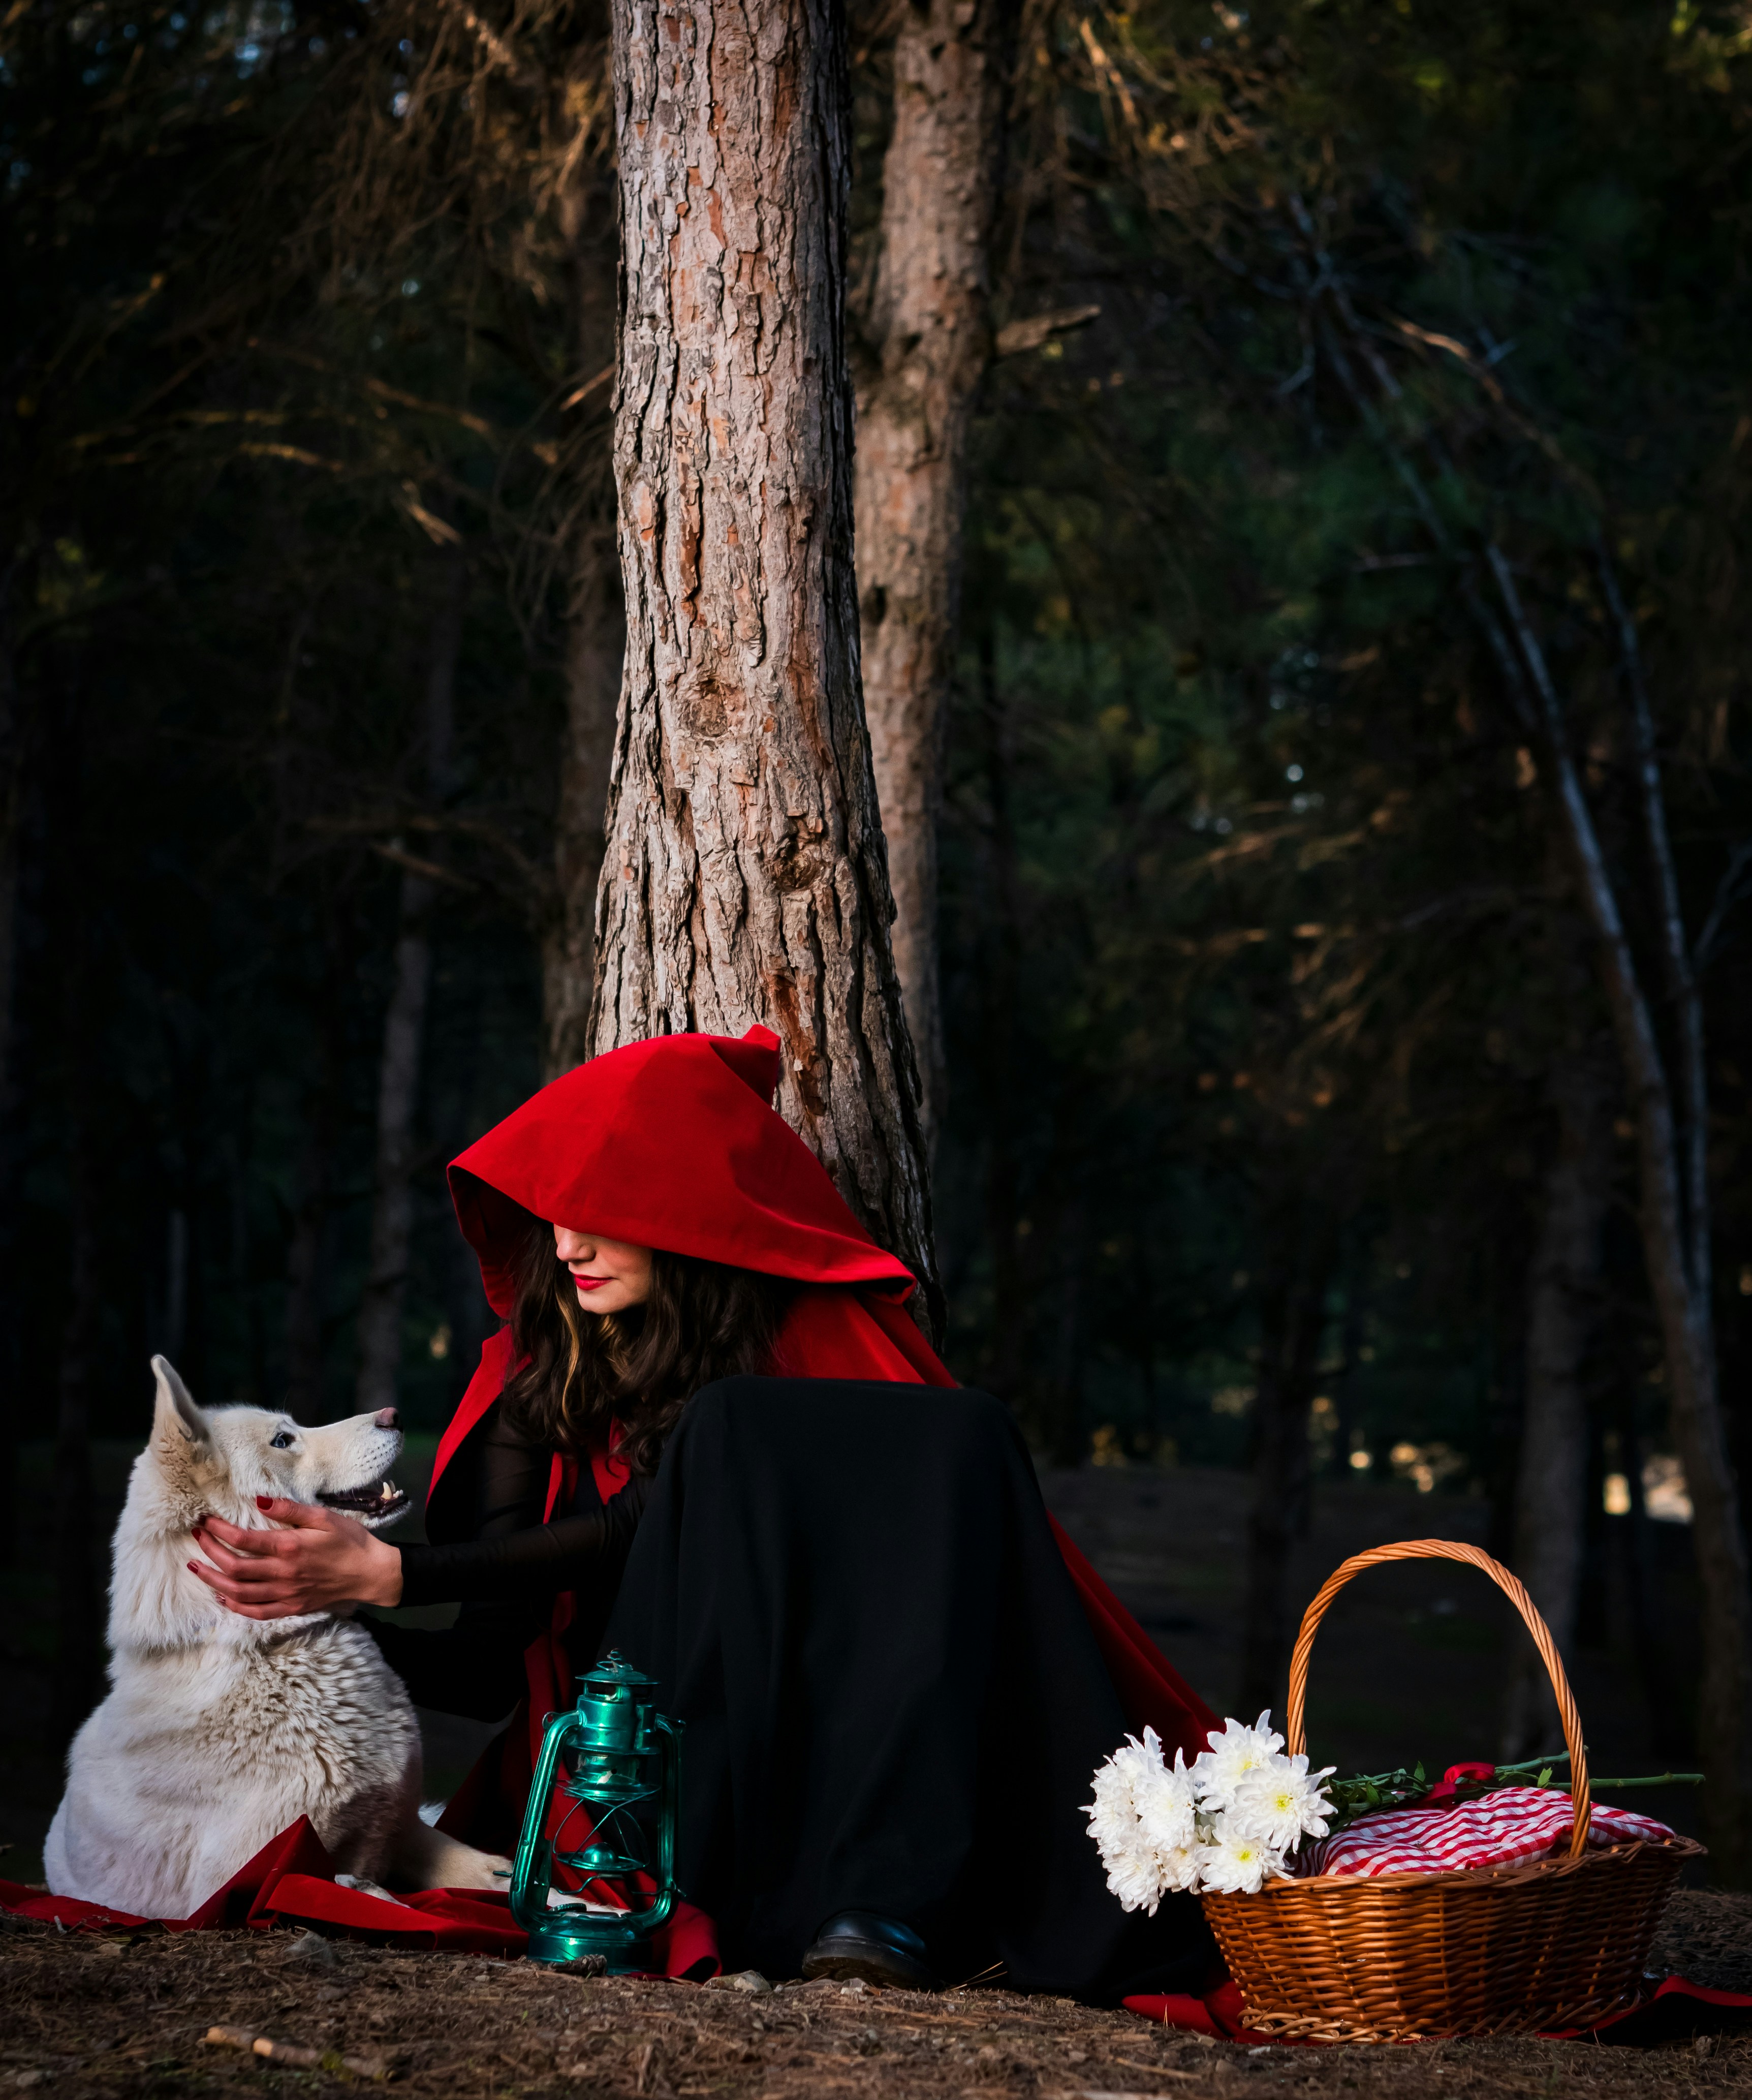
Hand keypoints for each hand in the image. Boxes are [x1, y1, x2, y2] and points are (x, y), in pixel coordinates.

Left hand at [189, 1500, 404, 1618]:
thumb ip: (289, 1509)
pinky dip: (235, 1606)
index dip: (219, 1531)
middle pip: (234, 1567)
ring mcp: (285, 1594)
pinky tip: (222, 1597)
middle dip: (210, 1552)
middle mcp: (282, 1574)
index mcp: (289, 1548)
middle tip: (197, 1539)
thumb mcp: (323, 1516)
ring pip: (239, 1592)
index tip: (205, 1521)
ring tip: (197, 1568)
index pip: (243, 1539)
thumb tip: (257, 1499)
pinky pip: (256, 1612)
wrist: (371, 1573)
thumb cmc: (350, 1540)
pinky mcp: (291, 1608)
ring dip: (213, 1581)